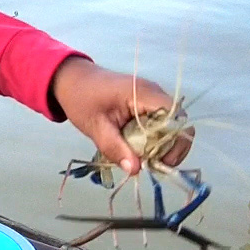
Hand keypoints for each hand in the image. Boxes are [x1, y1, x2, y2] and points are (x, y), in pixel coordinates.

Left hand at [50, 57, 191, 176]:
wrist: (72, 80)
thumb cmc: (81, 98)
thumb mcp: (95, 127)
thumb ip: (115, 148)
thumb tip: (135, 170)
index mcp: (143, 93)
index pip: (176, 117)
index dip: (175, 142)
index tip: (160, 162)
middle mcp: (154, 93)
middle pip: (177, 124)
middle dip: (169, 148)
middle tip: (151, 165)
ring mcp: (152, 98)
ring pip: (169, 126)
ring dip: (160, 145)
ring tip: (144, 160)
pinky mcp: (146, 104)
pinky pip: (159, 124)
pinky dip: (152, 139)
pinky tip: (138, 149)